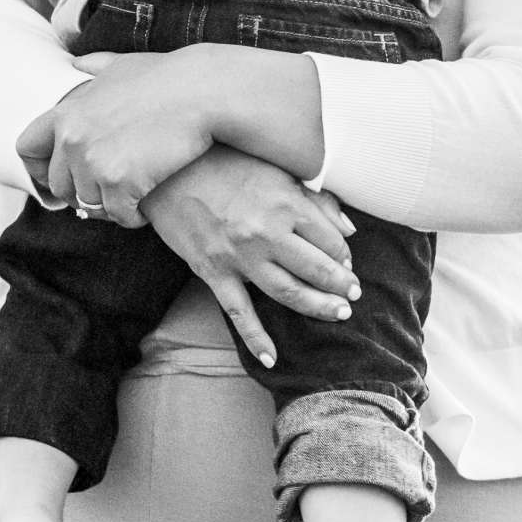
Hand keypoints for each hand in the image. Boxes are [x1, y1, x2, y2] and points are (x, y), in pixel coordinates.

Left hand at [17, 61, 211, 224]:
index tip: (61, 177)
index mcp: (67, 112)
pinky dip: (131, 217)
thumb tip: (76, 63)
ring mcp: (92, 162)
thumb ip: (93, 68)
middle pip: (60, 186)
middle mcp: (72, 138)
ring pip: (88, 204)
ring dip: (108, 206)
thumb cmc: (166, 77)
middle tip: (107, 193)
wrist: (201, 91)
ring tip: (129, 200)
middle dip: (82, 192)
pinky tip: (145, 208)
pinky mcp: (118, 182)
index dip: (40, 168)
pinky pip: (118, 215)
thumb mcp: (121, 65)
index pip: (27, 149)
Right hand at [143, 148, 357, 369]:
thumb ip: (315, 198)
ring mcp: (239, 257)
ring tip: (338, 314)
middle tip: (354, 294)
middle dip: (340, 285)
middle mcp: (266, 233)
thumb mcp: (276, 170)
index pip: (330, 239)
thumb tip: (349, 229)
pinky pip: (238, 312)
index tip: (347, 261)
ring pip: (288, 292)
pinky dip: (255, 337)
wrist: (167, 171)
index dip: (344, 253)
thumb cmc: (225, 164)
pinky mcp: (213, 272)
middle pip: (316, 269)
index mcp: (285, 203)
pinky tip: (271, 358)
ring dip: (317, 307)